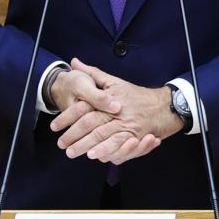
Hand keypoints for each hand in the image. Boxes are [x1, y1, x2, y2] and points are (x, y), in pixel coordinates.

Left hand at [50, 58, 182, 163]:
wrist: (164, 105)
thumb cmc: (136, 94)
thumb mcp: (114, 81)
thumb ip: (92, 73)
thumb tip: (74, 62)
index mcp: (109, 97)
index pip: (84, 108)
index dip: (67, 118)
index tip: (54, 126)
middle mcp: (117, 111)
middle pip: (91, 124)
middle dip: (74, 136)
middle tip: (61, 145)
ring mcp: (126, 125)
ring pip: (103, 136)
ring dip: (87, 146)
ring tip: (73, 153)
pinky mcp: (135, 136)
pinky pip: (119, 146)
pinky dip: (107, 151)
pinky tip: (96, 156)